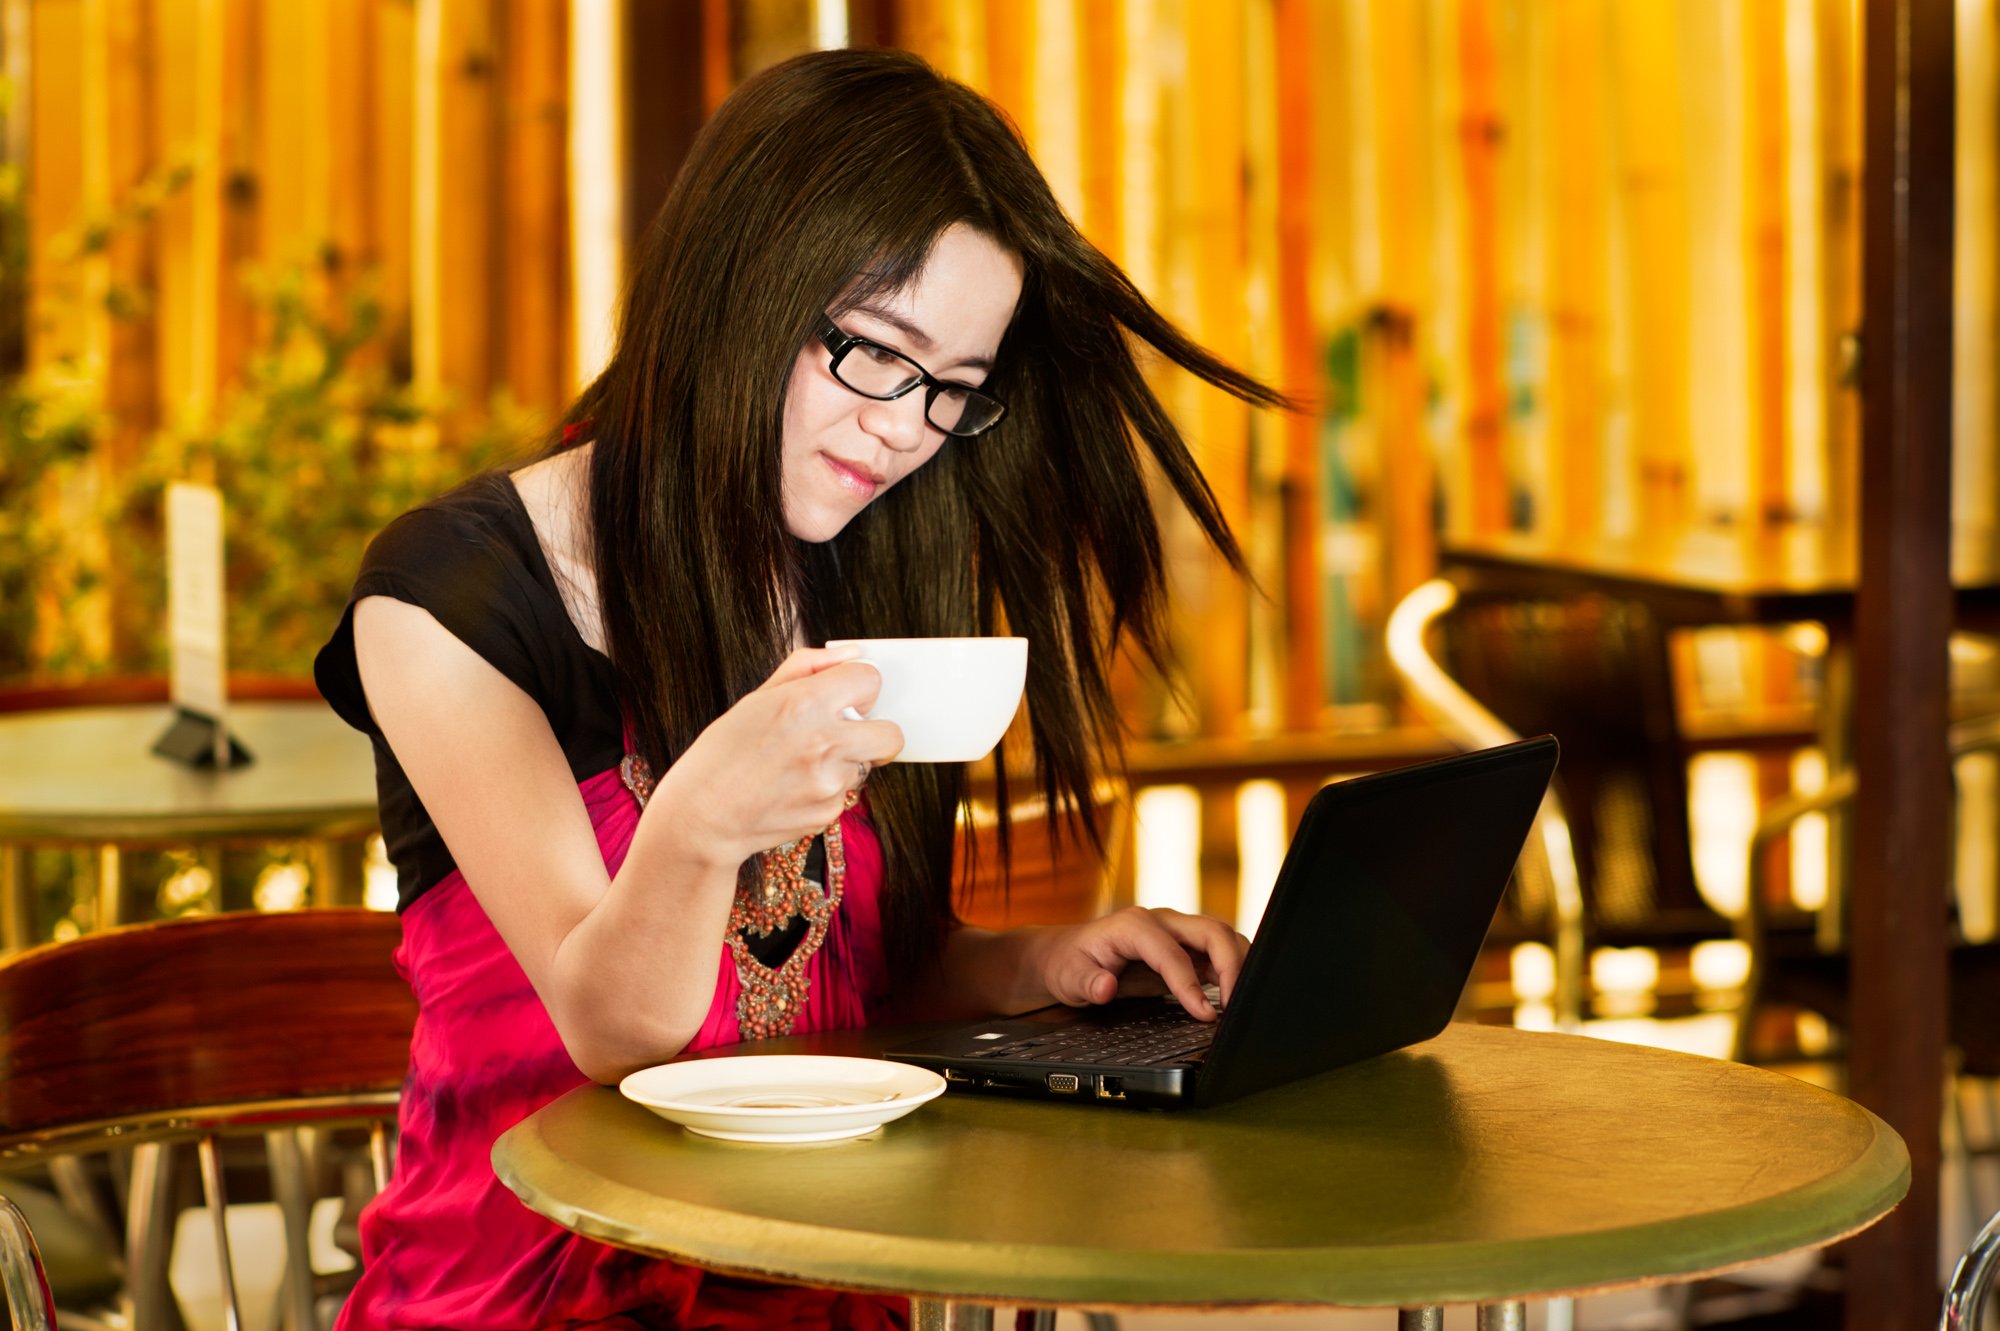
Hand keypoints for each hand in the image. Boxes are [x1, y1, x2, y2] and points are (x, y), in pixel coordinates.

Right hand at [663, 646, 902, 863]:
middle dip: (875, 730)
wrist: (703, 816)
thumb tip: (852, 655)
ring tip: (803, 764)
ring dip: (847, 761)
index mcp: (804, 704)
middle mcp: (825, 743)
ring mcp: (830, 783)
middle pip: (892, 733)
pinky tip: (794, 788)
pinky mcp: (829, 813)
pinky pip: (847, 794)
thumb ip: (807, 668)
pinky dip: (828, 789)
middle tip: (845, 732)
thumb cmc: (724, 752)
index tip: (845, 694)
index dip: (857, 685)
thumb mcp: (756, 698)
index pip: (869, 680)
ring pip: (868, 765)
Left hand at [1025, 907, 1249, 1021]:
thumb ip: (1087, 982)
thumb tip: (1105, 987)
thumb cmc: (1069, 963)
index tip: (1205, 1014)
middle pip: (1212, 932)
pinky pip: (1218, 952)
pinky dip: (1232, 970)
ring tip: (1240, 1003)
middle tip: (1235, 1006)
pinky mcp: (1184, 946)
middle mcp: (1161, 922)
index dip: (1191, 984)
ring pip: (1222, 937)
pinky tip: (1232, 996)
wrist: (1067, 954)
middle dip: (1232, 966)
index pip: (1174, 954)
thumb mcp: (1068, 977)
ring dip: (1238, 965)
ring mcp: (1176, 931)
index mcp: (1134, 926)